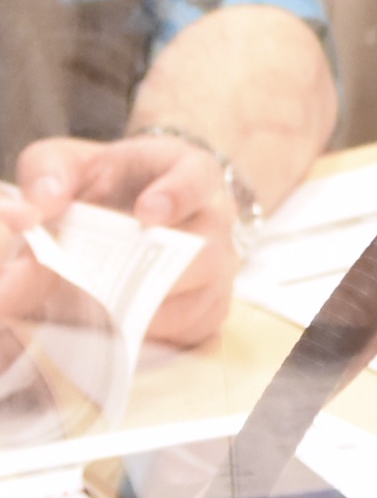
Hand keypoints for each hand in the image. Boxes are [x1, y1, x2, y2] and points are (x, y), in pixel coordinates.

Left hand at [7, 132, 241, 345]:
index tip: (146, 214)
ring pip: (201, 296)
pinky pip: (195, 329)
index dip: (178, 196)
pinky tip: (119, 327)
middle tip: (105, 284)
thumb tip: (35, 207)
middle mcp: (215, 217)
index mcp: (187, 169)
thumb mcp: (66, 163)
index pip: (199, 177)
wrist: (117, 214)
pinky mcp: (211, 304)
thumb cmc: (99, 183)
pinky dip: (156, 335)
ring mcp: (220, 263)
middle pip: (207, 248)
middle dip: (155, 272)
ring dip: (147, 309)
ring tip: (97, 311)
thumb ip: (47, 174)